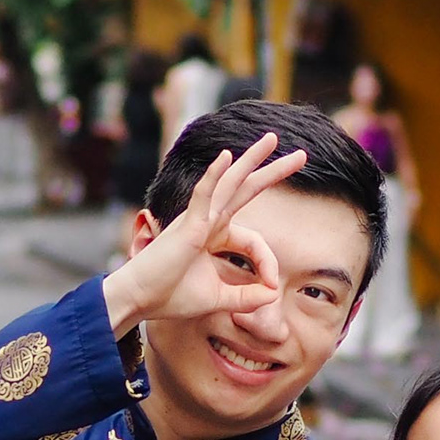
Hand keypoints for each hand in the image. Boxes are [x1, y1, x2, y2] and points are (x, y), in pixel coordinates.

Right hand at [103, 132, 300, 335]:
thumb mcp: (218, 299)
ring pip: (229, 182)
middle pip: (246, 189)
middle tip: (301, 155)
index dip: (268, 262)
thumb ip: (246, 297)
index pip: (255, 240)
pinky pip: (203, 194)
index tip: (271, 287)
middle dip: (273, 172)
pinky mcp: (187, 225)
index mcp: (214, 236)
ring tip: (272, 139)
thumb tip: (273, 293)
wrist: (138, 299)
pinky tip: (226, 156)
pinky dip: (214, 175)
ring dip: (252, 159)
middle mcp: (207, 221)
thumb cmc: (169, 297)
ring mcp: (197, 219)